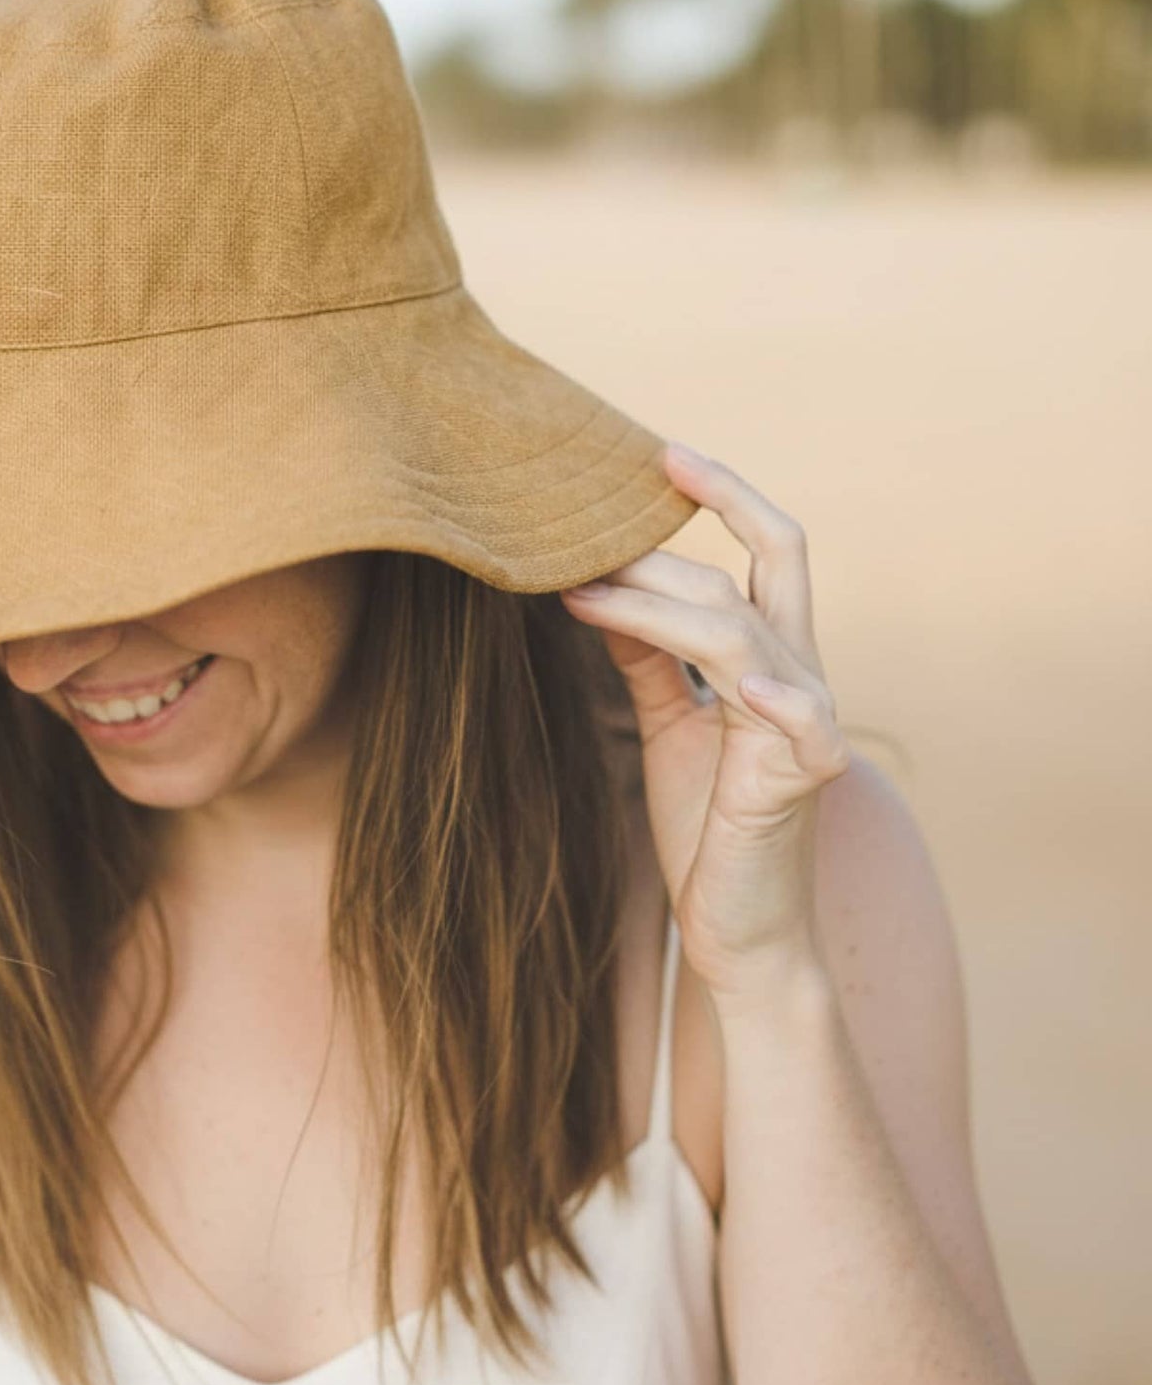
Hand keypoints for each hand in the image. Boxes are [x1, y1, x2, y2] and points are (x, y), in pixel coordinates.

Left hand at [558, 441, 851, 1003]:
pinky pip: (797, 721)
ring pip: (741, 628)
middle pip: (765, 566)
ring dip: (655, 605)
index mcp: (774, 658)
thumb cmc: (707, 828)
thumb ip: (650, 658)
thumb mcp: (670, 725)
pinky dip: (771, 697)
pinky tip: (731, 683)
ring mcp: (806, 724)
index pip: (767, 550)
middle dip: (677, 537)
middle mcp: (800, 675)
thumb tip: (601, 588)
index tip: (658, 453)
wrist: (739, 931)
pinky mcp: (800, 779)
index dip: (724, 495)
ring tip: (577, 594)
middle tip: (582, 524)